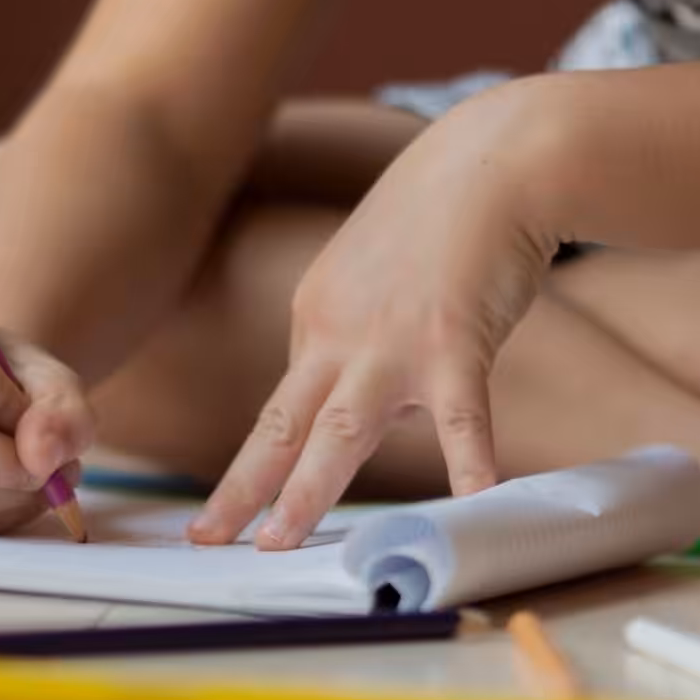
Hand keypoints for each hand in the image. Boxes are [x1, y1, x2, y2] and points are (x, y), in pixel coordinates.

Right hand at [0, 306, 93, 534]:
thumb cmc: (7, 380)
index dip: (10, 406)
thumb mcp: (46, 374)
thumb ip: (61, 406)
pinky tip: (6, 498)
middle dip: (3, 465)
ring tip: (35, 479)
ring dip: (6, 499)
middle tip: (45, 469)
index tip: (33, 414)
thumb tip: (45, 458)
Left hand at [188, 90, 561, 549]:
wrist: (495, 158)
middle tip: (205, 538)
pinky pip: (460, 415)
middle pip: (279, 426)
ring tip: (278, 542)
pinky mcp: (454, 341)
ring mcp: (392, 342)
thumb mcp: (372, 271)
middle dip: (241, 489)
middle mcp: (338, 332)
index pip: (285, 404)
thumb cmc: (443, 215)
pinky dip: (467, 459)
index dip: (265, 461)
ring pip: (337, 432)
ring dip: (304, 493)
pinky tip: (474, 499)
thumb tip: (375, 393)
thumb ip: (362, 332)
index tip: (236, 506)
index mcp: (315, 316)